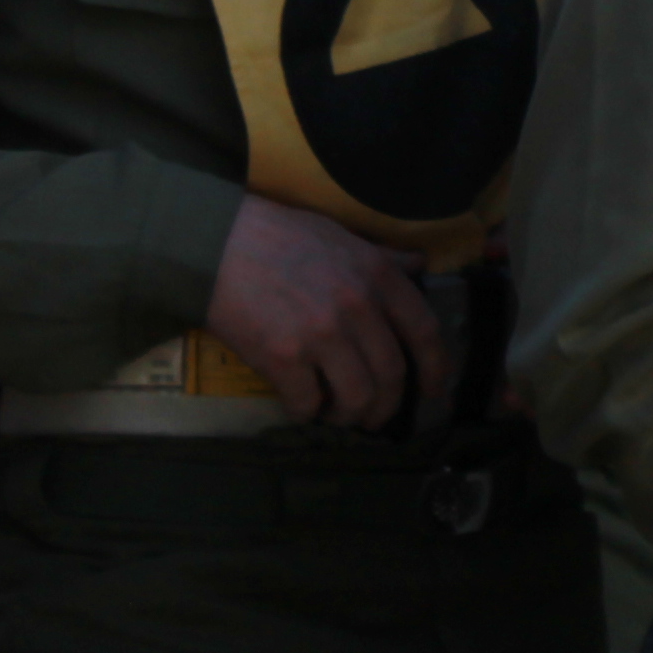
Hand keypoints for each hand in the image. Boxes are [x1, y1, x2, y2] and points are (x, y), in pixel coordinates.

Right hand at [204, 198, 445, 428]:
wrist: (215, 242)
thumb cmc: (279, 236)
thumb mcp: (340, 236)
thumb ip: (382, 257)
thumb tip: (419, 264)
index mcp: (376, 275)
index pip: (424, 331)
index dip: (437, 368)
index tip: (434, 391)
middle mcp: (357, 306)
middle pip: (392, 375)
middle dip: (386, 406)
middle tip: (374, 416)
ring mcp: (321, 334)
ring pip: (356, 398)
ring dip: (349, 416)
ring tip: (336, 413)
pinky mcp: (282, 357)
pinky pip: (308, 404)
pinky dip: (307, 413)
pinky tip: (299, 404)